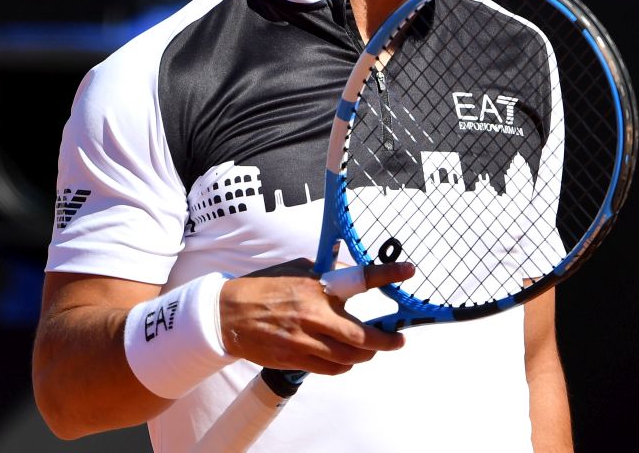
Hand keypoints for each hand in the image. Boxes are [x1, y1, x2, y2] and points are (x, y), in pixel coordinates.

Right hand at [218, 258, 413, 375]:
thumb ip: (324, 272)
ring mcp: (306, 340)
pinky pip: (331, 368)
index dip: (387, 274)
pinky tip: (344, 358)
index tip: (410, 271)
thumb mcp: (295, 270)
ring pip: (350, 357)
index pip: (360, 278)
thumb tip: (347, 270)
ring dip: (366, 355)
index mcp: (318, 286)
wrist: (228, 315)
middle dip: (387, 341)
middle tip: (397, 339)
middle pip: (364, 337)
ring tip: (371, 349)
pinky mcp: (296, 358)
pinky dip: (343, 365)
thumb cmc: (263, 288)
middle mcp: (315, 314)